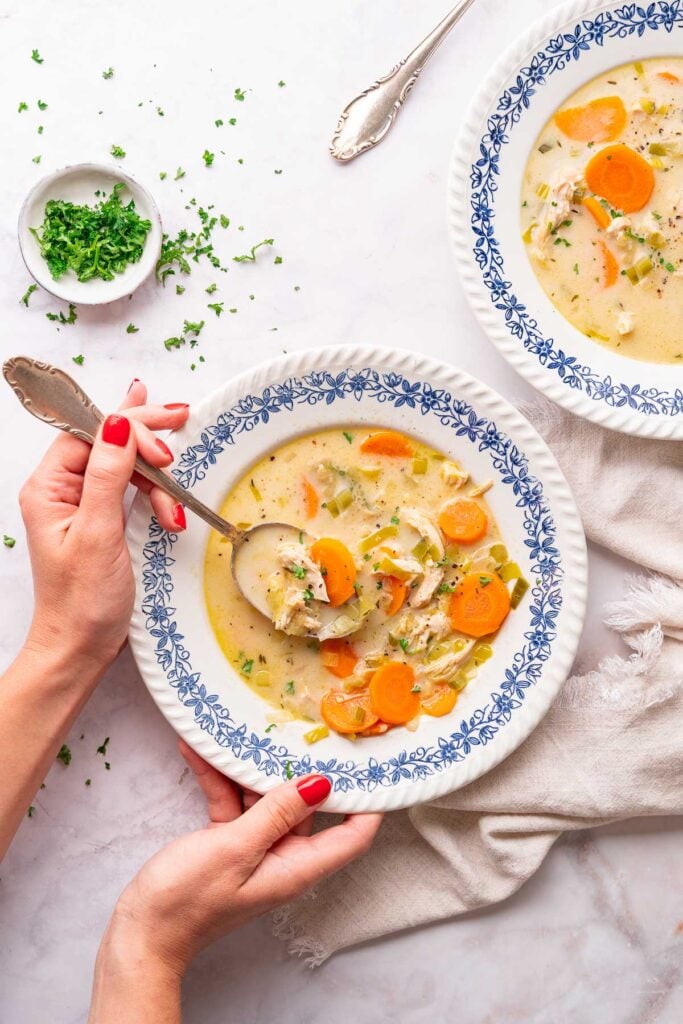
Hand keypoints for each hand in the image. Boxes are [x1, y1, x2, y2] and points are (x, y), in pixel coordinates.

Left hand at [19, 379, 189, 671]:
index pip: (89, 432)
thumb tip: (117, 422)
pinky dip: (157, 498)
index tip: (165, 444)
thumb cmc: (82, 601)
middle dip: (146, 440)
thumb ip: (107, 474)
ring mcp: (83, 505)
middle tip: (181, 420)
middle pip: (108, 441)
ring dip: (158, 482)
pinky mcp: (103, 521)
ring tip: (175, 514)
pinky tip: (171, 511)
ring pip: (126, 465)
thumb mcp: (97, 533)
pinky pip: (131, 490)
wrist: (80, 648)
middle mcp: (62, 490)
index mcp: (48, 487)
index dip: (128, 427)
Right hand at [102, 743, 381, 976]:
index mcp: (296, 866)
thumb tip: (320, 784)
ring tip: (244, 728)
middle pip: (307, 806)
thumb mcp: (235, 848)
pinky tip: (198, 749)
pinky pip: (232, 802)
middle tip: (304, 725)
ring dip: (249, 767)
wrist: (141, 932)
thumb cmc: (187, 900)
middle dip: (302, 767)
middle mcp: (282, 856)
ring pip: (265, 798)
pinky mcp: (227, 841)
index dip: (368, 803)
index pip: (351, 836)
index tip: (373, 764)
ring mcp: (254, 848)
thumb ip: (277, 812)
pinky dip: (219, 778)